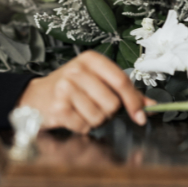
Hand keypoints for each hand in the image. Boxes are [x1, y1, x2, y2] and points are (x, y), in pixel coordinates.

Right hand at [16, 50, 154, 133]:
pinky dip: (82, 126)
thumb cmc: (71, 88)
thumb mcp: (96, 80)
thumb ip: (125, 92)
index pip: (121, 80)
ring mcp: (65, 88)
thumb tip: (151, 105)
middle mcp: (77, 70)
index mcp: (91, 60)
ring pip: (99, 116)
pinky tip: (73, 116)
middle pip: (112, 103)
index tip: (140, 116)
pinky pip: (84, 126)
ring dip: (95, 120)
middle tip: (96, 106)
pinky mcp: (58, 107)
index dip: (134, 101)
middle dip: (108, 112)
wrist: (37, 96)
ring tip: (82, 110)